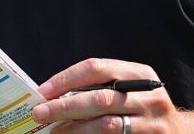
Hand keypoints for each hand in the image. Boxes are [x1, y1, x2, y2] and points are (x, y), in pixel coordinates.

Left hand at [32, 58, 181, 133]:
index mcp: (140, 74)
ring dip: (75, 129)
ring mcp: (153, 122)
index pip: (97, 68)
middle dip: (64, 106)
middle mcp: (149, 95)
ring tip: (54, 131)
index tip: (43, 91)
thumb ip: (101, 88)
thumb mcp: (131, 90)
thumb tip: (53, 95)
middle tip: (40, 113)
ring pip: (106, 125)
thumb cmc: (143, 109)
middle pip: (99, 98)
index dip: (67, 78)